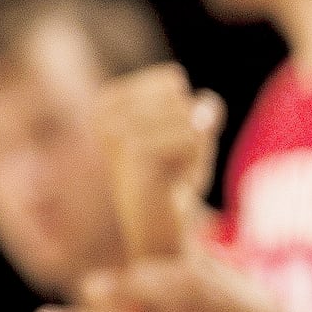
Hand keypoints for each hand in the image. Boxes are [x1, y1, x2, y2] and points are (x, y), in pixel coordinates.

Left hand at [32, 226, 305, 311]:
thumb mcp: (229, 276)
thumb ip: (194, 250)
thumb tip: (177, 207)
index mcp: (195, 281)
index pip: (149, 270)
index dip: (122, 271)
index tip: (90, 263)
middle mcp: (182, 308)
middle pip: (131, 298)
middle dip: (101, 293)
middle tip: (70, 288)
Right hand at [93, 63, 223, 257]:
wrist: (158, 231)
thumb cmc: (173, 180)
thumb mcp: (193, 135)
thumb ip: (203, 111)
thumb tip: (207, 106)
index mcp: (108, 101)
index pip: (171, 81)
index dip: (185, 114)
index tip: (167, 146)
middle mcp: (104, 113)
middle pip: (180, 97)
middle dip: (192, 132)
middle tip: (173, 165)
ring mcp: (116, 132)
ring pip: (188, 116)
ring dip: (195, 149)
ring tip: (173, 174)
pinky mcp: (135, 153)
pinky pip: (191, 136)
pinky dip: (196, 159)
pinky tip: (176, 182)